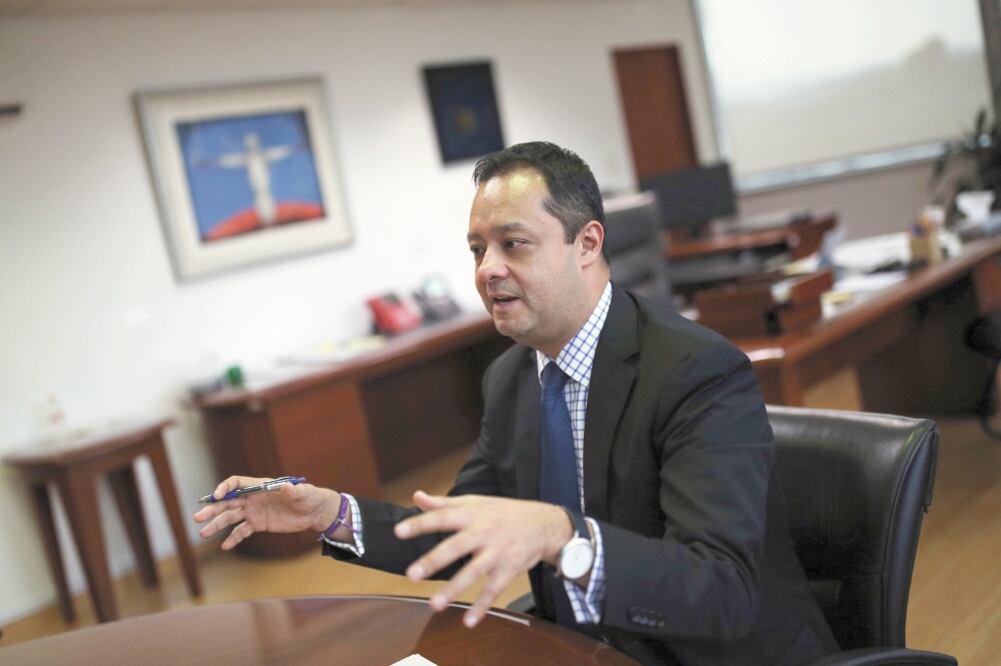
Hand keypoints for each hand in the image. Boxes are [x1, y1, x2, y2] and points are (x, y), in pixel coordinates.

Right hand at [192, 475, 342, 549]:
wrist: (314, 512)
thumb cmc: (309, 496)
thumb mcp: (303, 492)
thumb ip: (294, 491)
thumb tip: (286, 488)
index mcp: (261, 486)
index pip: (237, 483)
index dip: (225, 488)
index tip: (216, 496)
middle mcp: (253, 498)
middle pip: (228, 502)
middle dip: (212, 509)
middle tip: (198, 518)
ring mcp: (254, 512)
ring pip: (231, 517)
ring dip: (217, 525)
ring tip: (203, 533)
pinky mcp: (259, 524)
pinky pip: (242, 531)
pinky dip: (233, 538)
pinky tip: (225, 546)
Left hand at [395, 491, 572, 627]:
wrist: (544, 523)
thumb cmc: (502, 512)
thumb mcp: (476, 502)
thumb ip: (444, 503)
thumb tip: (416, 496)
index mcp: (472, 514)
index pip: (442, 517)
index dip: (421, 524)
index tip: (399, 531)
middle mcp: (483, 532)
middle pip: (456, 546)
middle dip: (434, 560)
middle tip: (411, 575)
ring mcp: (497, 552)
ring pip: (474, 572)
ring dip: (454, 589)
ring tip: (434, 605)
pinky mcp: (509, 569)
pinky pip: (494, 590)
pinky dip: (482, 607)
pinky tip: (467, 621)